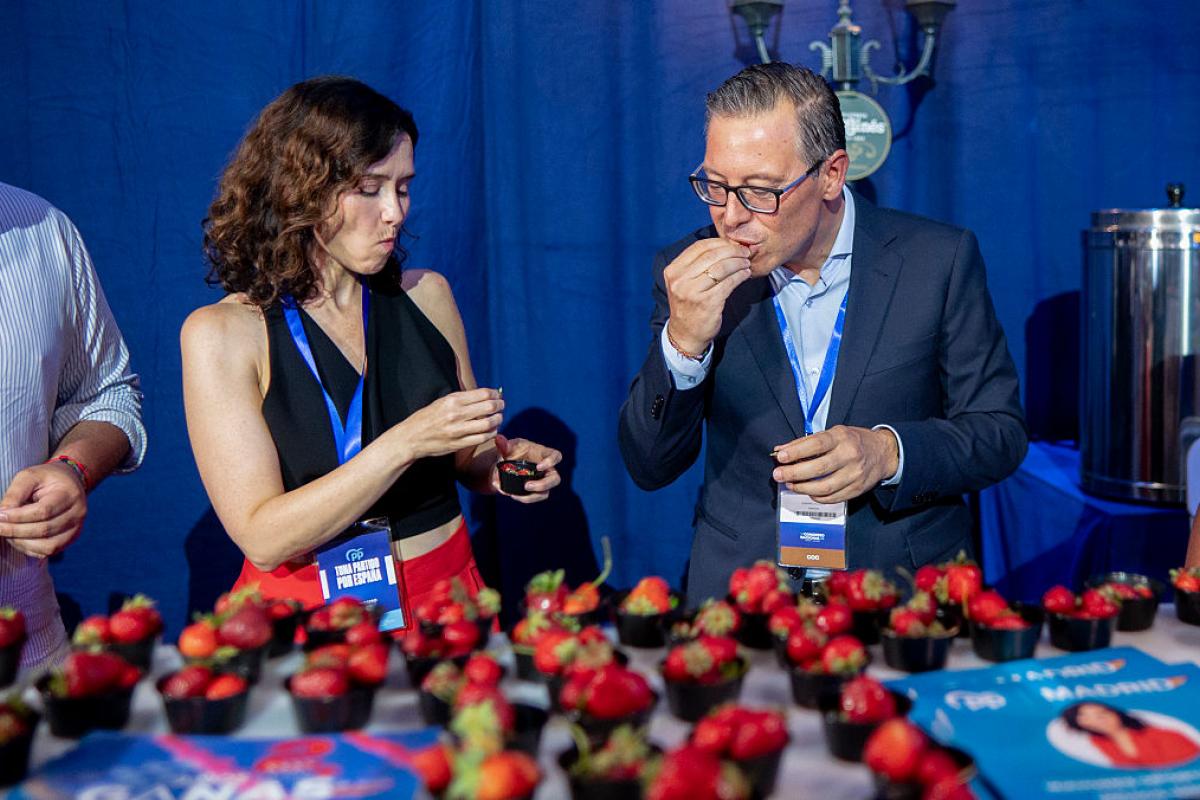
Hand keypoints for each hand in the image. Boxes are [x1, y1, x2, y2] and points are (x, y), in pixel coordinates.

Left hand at [0, 462, 88, 558]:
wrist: (69, 482)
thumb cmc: (47, 478)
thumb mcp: (29, 476)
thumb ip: (15, 494)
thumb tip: (1, 514)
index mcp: (69, 494)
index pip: (44, 511)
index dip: (19, 517)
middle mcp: (78, 513)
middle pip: (45, 530)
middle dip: (15, 531)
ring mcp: (76, 528)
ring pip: (48, 545)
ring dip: (22, 542)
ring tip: (7, 533)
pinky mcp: (71, 538)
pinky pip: (50, 551)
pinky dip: (30, 549)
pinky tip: (18, 539)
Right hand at [395, 388, 503, 460]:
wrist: (412, 437)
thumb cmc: (427, 418)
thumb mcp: (442, 402)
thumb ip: (462, 399)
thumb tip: (485, 395)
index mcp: (452, 400)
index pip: (483, 394)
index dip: (495, 394)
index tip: (497, 396)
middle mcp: (456, 414)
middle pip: (489, 407)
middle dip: (499, 405)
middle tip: (501, 406)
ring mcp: (458, 430)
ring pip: (488, 423)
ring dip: (498, 420)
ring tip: (498, 418)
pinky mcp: (459, 443)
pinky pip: (482, 438)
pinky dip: (491, 433)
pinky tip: (492, 430)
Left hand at [492, 434, 561, 502]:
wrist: (505, 462)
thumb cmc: (512, 450)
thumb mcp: (508, 446)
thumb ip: (504, 444)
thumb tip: (499, 439)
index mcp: (543, 454)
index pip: (556, 456)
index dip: (551, 462)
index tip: (539, 467)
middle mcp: (546, 469)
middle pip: (555, 479)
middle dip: (542, 485)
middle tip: (527, 486)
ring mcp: (541, 481)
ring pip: (545, 493)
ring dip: (532, 497)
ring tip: (516, 496)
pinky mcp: (534, 490)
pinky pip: (534, 498)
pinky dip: (522, 498)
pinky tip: (511, 495)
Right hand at [663, 238, 752, 354]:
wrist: (685, 333)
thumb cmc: (689, 304)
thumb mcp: (684, 282)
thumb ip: (697, 264)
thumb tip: (725, 245)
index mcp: (673, 270)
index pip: (699, 247)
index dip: (720, 242)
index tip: (733, 244)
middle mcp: (680, 280)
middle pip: (712, 255)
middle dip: (732, 251)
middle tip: (744, 252)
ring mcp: (692, 292)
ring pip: (721, 267)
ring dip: (738, 263)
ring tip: (746, 263)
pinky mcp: (707, 303)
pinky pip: (729, 283)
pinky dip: (740, 276)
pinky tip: (745, 274)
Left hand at [771, 426, 898, 503]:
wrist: (883, 452)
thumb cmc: (853, 441)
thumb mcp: (833, 433)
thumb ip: (806, 442)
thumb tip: (780, 450)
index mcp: (841, 437)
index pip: (816, 444)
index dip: (796, 451)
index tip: (781, 457)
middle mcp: (850, 455)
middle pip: (819, 468)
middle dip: (794, 473)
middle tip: (778, 475)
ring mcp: (855, 474)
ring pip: (824, 487)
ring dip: (803, 488)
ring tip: (791, 484)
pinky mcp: (857, 489)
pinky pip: (833, 497)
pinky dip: (817, 497)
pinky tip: (808, 492)